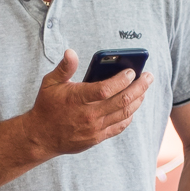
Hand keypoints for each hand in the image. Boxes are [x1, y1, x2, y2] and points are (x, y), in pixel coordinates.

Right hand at [23, 50, 152, 159]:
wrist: (40, 137)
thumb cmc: (46, 106)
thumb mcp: (50, 83)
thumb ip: (64, 68)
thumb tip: (71, 52)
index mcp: (77, 99)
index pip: (106, 89)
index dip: (122, 80)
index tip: (131, 71)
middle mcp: (88, 115)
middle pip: (122, 101)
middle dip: (139, 87)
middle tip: (148, 77)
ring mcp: (94, 128)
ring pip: (125, 114)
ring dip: (138, 100)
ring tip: (144, 89)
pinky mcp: (97, 138)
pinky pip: (119, 126)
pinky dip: (129, 115)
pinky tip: (133, 105)